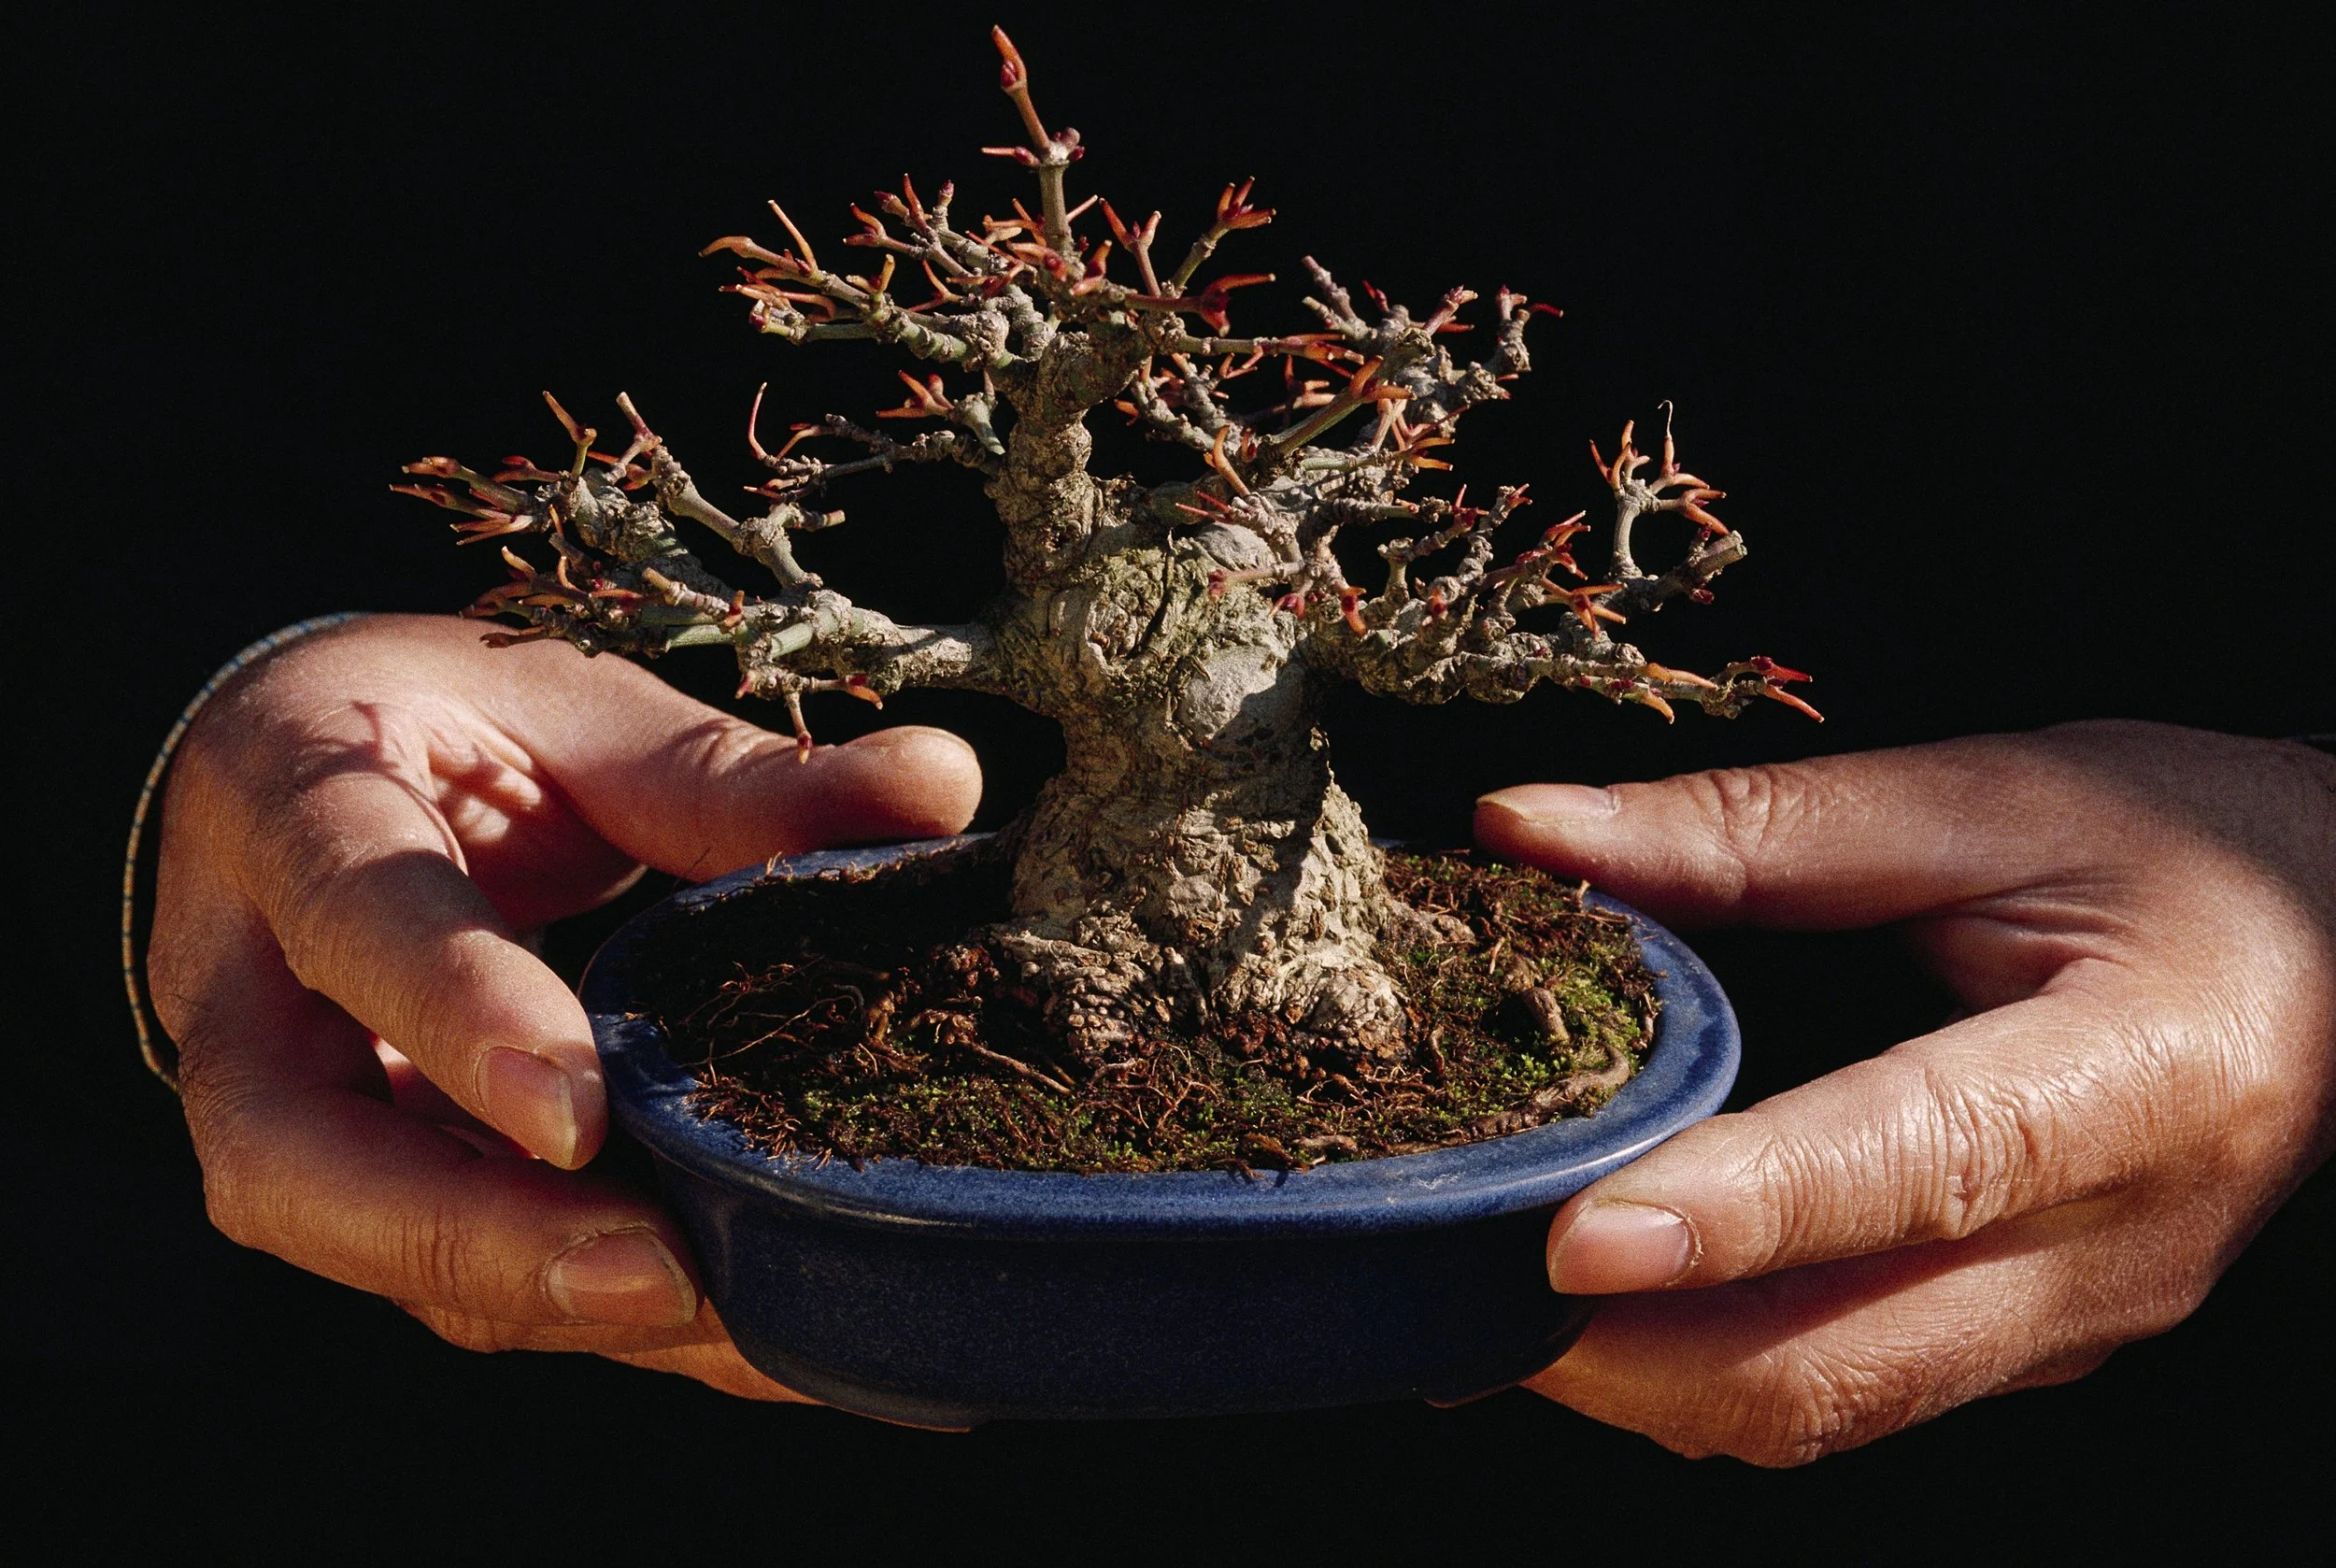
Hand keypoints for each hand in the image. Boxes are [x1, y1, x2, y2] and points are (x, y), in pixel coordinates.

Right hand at [149, 614, 980, 1398]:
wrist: (296, 773)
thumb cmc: (445, 726)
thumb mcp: (574, 706)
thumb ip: (733, 771)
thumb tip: (942, 788)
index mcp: (293, 805)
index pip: (354, 919)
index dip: (455, 1018)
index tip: (577, 1118)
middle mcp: (248, 984)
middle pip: (285, 1159)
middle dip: (466, 1237)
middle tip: (656, 1278)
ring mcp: (285, 1106)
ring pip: (368, 1250)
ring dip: (551, 1302)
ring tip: (739, 1323)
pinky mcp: (351, 1183)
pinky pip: (444, 1275)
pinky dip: (591, 1314)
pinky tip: (746, 1335)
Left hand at [1476, 721, 2334, 1463]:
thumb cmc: (2190, 852)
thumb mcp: (1994, 800)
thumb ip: (1758, 830)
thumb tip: (1530, 832)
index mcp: (2128, 1083)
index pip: (1912, 1169)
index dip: (1736, 1213)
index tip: (1574, 1235)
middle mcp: (2107, 1248)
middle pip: (1844, 1361)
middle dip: (1628, 1353)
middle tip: (1455, 1285)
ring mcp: (2070, 1322)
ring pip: (1827, 1408)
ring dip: (1642, 1379)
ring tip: (1487, 1300)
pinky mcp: (2031, 1344)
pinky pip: (1847, 1392)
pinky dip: (1702, 1370)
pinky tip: (1603, 1309)